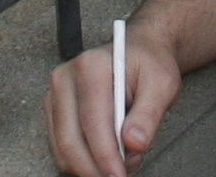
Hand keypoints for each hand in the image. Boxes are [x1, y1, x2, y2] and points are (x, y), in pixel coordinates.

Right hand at [47, 32, 181, 175]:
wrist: (137, 52)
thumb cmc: (149, 65)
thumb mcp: (163, 84)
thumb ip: (149, 114)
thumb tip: (134, 143)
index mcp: (91, 66)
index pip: (93, 122)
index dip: (106, 156)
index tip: (119, 176)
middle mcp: (65, 78)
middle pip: (70, 140)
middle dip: (94, 169)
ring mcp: (55, 94)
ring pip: (63, 149)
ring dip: (90, 166)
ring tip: (122, 160)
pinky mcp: (53, 109)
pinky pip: (61, 148)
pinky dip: (83, 161)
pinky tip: (106, 155)